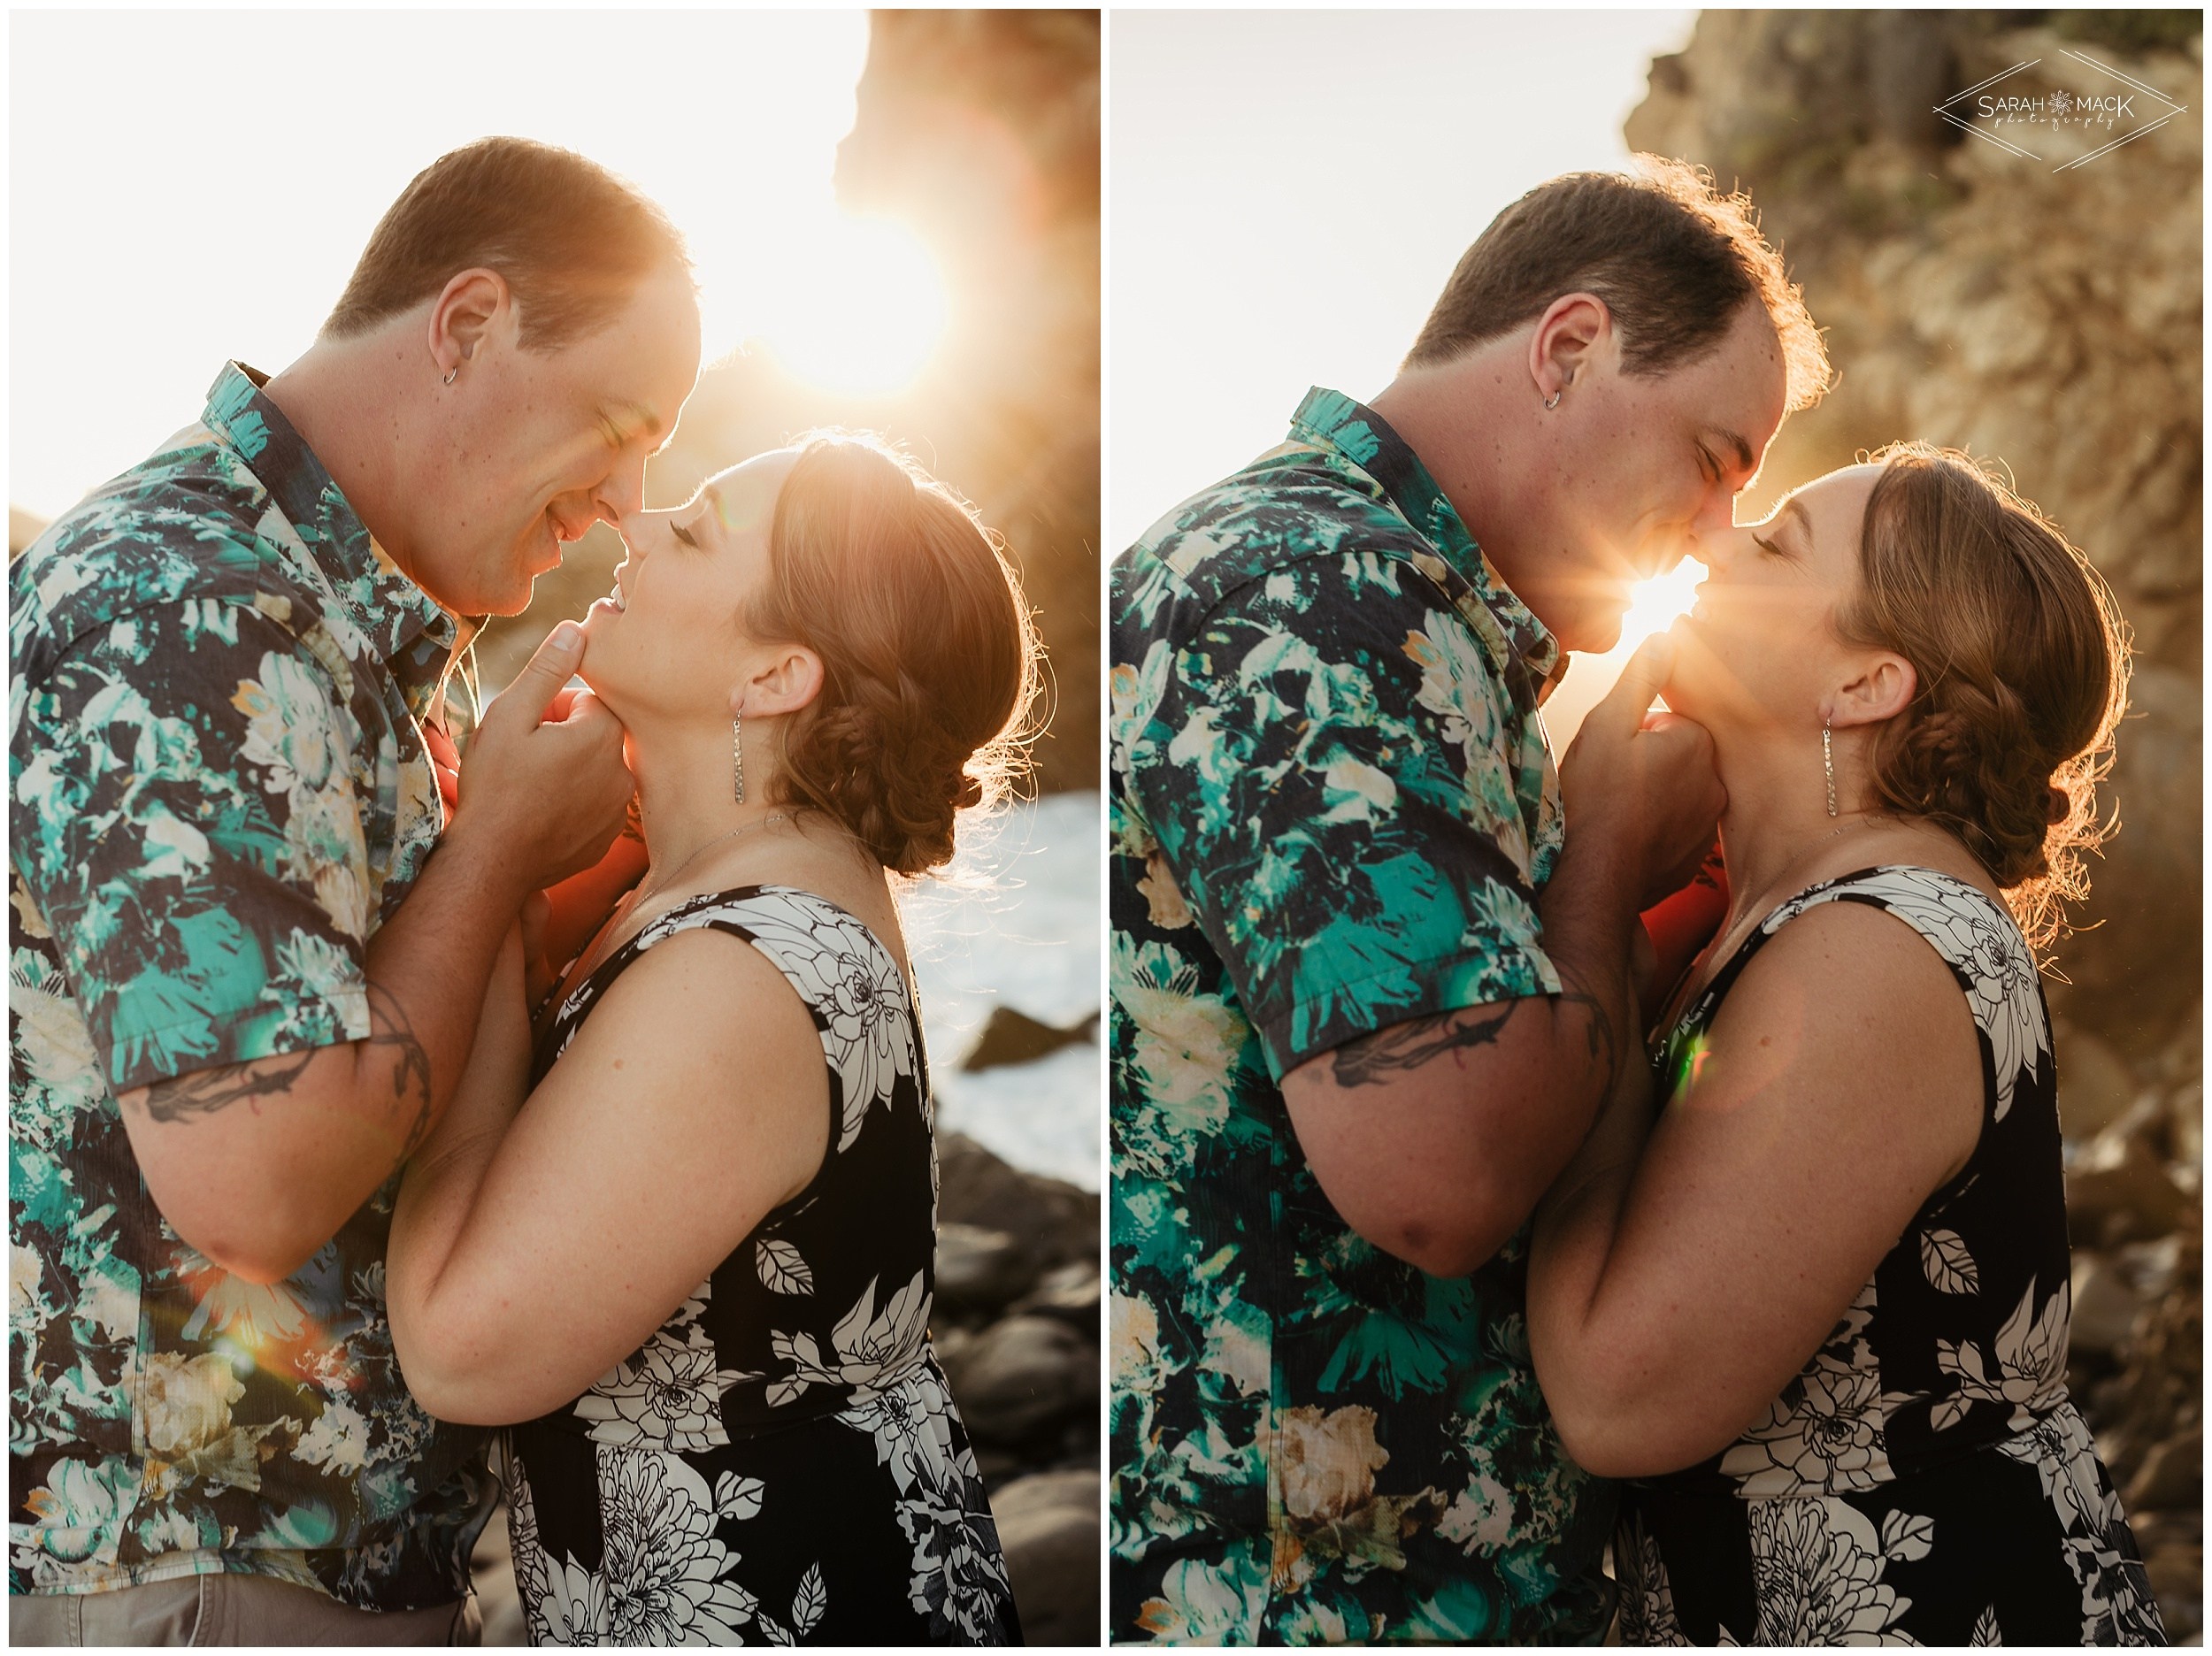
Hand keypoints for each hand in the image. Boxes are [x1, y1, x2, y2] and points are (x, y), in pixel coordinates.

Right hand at [447, 623, 632, 893]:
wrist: (491, 860)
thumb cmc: (495, 785)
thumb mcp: (510, 715)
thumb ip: (548, 669)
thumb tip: (577, 630)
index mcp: (603, 734)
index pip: (588, 700)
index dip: (552, 709)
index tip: (527, 729)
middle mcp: (622, 771)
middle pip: (596, 734)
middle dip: (563, 737)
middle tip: (524, 757)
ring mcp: (617, 809)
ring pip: (596, 770)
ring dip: (569, 770)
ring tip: (529, 786)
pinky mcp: (607, 838)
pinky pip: (594, 805)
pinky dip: (572, 804)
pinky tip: (539, 814)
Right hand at [1557, 633, 1726, 911]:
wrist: (1592, 877)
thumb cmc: (1593, 797)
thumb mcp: (1606, 724)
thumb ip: (1640, 678)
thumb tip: (1665, 638)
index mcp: (1696, 744)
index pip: (1672, 722)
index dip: (1638, 732)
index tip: (1616, 752)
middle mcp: (1713, 784)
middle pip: (1680, 758)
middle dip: (1651, 763)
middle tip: (1612, 780)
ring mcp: (1706, 827)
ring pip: (1679, 796)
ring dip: (1654, 797)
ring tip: (1616, 811)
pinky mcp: (1693, 861)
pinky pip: (1675, 833)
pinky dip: (1655, 832)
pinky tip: (1624, 838)